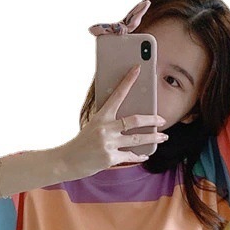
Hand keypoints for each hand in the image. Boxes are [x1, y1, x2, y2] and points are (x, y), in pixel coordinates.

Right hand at [59, 64, 168, 180]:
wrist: (67, 161)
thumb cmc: (82, 143)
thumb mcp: (93, 126)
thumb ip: (108, 121)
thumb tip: (129, 119)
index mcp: (101, 116)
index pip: (117, 95)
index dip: (128, 81)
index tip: (137, 69)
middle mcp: (105, 128)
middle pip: (135, 120)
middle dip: (152, 120)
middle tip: (163, 119)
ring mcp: (108, 144)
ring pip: (138, 139)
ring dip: (153, 138)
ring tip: (163, 137)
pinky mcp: (110, 158)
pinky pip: (131, 155)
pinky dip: (140, 155)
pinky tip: (146, 154)